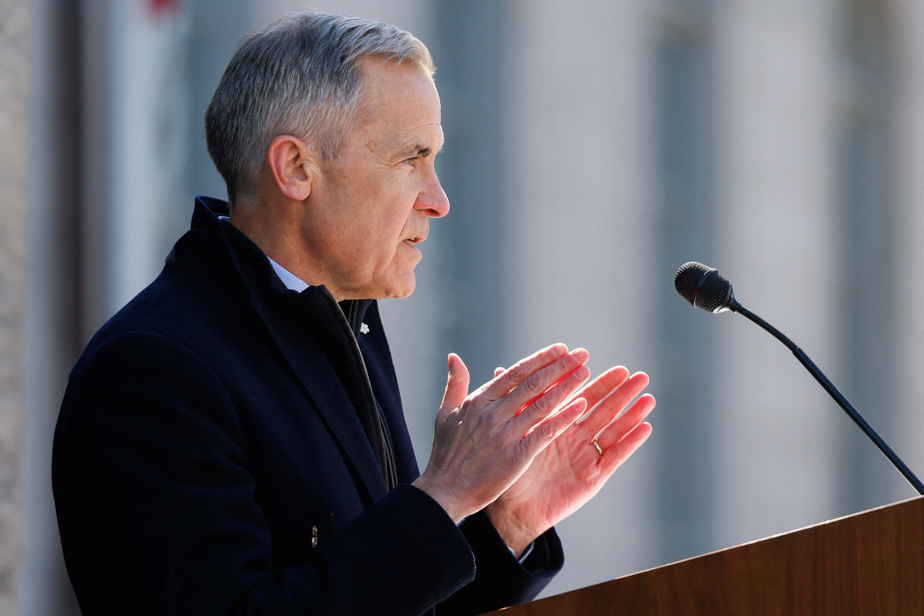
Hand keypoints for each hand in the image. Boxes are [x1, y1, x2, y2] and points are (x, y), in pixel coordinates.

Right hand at [413, 344, 591, 522]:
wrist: (445, 492)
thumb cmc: (446, 454)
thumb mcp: (446, 413)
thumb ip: (455, 384)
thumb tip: (454, 356)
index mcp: (479, 401)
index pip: (515, 373)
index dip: (540, 359)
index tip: (561, 349)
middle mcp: (493, 413)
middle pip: (533, 384)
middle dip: (560, 366)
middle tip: (582, 354)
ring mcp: (505, 435)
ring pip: (542, 404)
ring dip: (567, 386)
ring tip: (586, 372)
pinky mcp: (515, 456)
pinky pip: (544, 432)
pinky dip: (563, 417)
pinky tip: (580, 406)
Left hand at [486, 366, 654, 555]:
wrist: (513, 508)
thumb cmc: (511, 469)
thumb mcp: (513, 433)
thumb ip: (515, 403)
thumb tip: (496, 370)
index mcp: (559, 423)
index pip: (581, 397)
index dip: (596, 382)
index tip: (615, 367)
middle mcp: (576, 437)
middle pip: (604, 410)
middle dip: (620, 392)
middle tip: (637, 375)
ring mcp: (587, 455)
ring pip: (614, 429)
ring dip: (632, 413)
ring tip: (648, 397)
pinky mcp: (594, 476)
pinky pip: (615, 456)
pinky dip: (630, 441)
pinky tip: (645, 426)